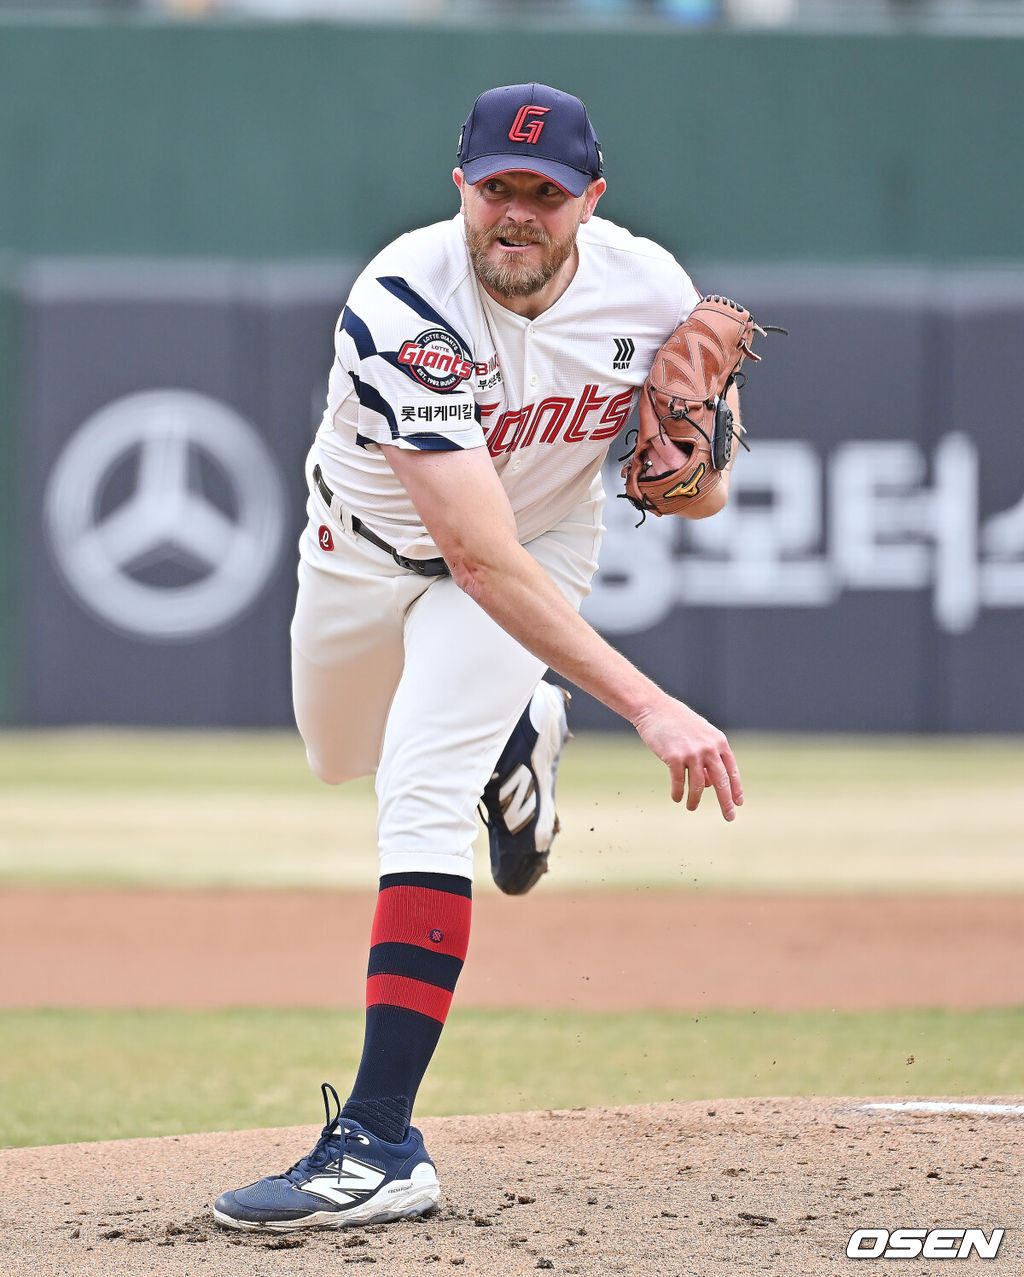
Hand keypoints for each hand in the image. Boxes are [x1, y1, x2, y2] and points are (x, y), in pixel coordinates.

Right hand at [632, 693, 742, 820]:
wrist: (655, 709)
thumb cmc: (678, 723)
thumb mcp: (700, 736)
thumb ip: (709, 758)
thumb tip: (711, 785)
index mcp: (718, 742)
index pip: (731, 770)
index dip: (736, 788)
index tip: (739, 803)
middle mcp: (708, 748)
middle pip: (721, 781)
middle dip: (726, 802)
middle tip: (730, 817)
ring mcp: (692, 753)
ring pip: (699, 785)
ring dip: (695, 800)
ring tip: (691, 807)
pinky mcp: (674, 757)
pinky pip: (679, 782)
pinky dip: (678, 792)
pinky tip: (677, 798)